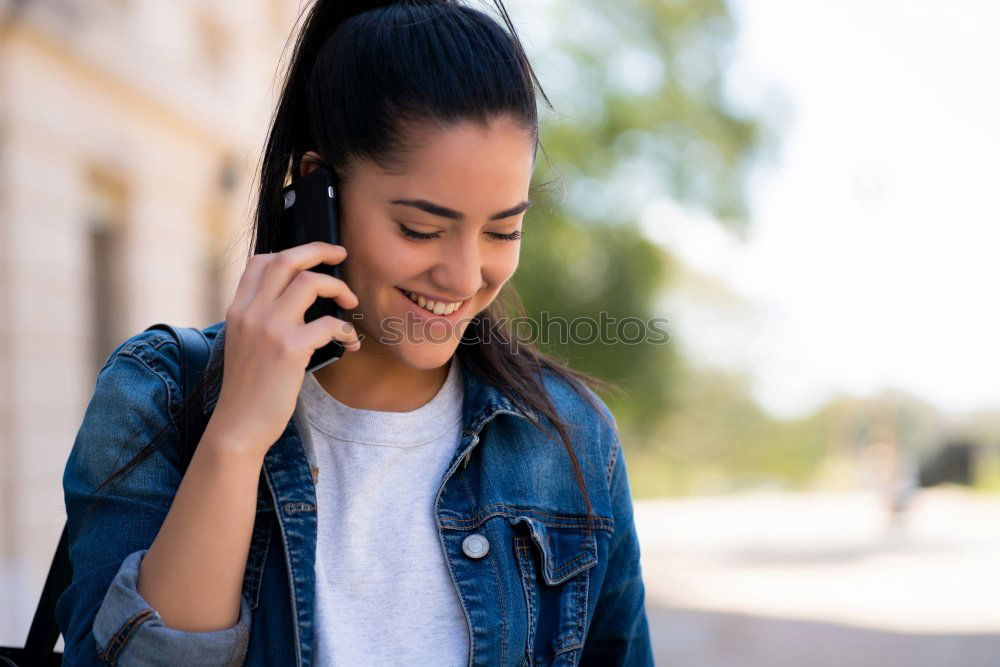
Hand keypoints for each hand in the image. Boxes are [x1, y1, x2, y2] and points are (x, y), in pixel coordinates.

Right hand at [208, 241, 359, 453]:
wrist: (239, 424)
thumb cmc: (249, 388)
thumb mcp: (244, 343)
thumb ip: (261, 318)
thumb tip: (297, 301)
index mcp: (238, 309)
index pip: (261, 261)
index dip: (292, 252)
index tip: (314, 258)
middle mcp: (250, 312)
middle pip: (288, 260)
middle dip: (320, 250)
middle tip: (342, 254)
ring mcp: (269, 328)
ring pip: (310, 282)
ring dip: (338, 288)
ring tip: (351, 303)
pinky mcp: (289, 349)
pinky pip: (329, 324)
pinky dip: (347, 331)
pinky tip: (350, 343)